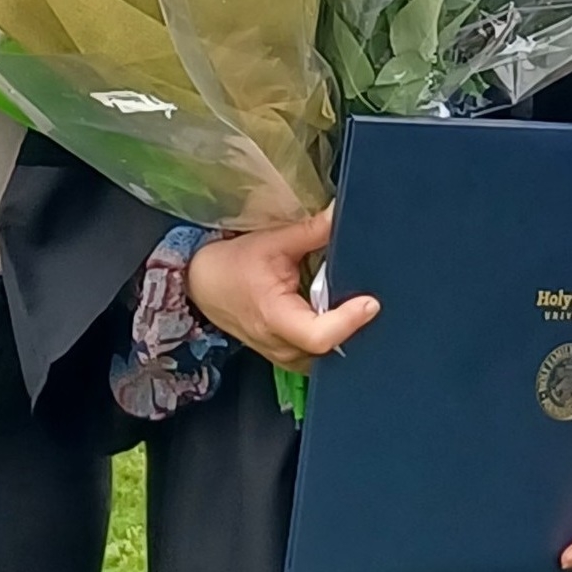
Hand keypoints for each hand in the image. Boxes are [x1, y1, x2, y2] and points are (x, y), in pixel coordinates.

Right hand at [183, 208, 379, 374]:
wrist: (201, 284)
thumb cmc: (231, 265)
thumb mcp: (271, 241)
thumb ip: (311, 230)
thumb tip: (341, 214)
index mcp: (275, 318)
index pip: (321, 336)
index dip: (349, 321)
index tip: (370, 301)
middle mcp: (282, 347)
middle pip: (334, 347)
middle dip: (354, 323)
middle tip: (367, 294)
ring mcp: (286, 357)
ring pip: (330, 354)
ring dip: (345, 330)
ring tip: (352, 301)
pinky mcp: (288, 357)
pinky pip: (320, 354)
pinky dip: (333, 334)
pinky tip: (337, 312)